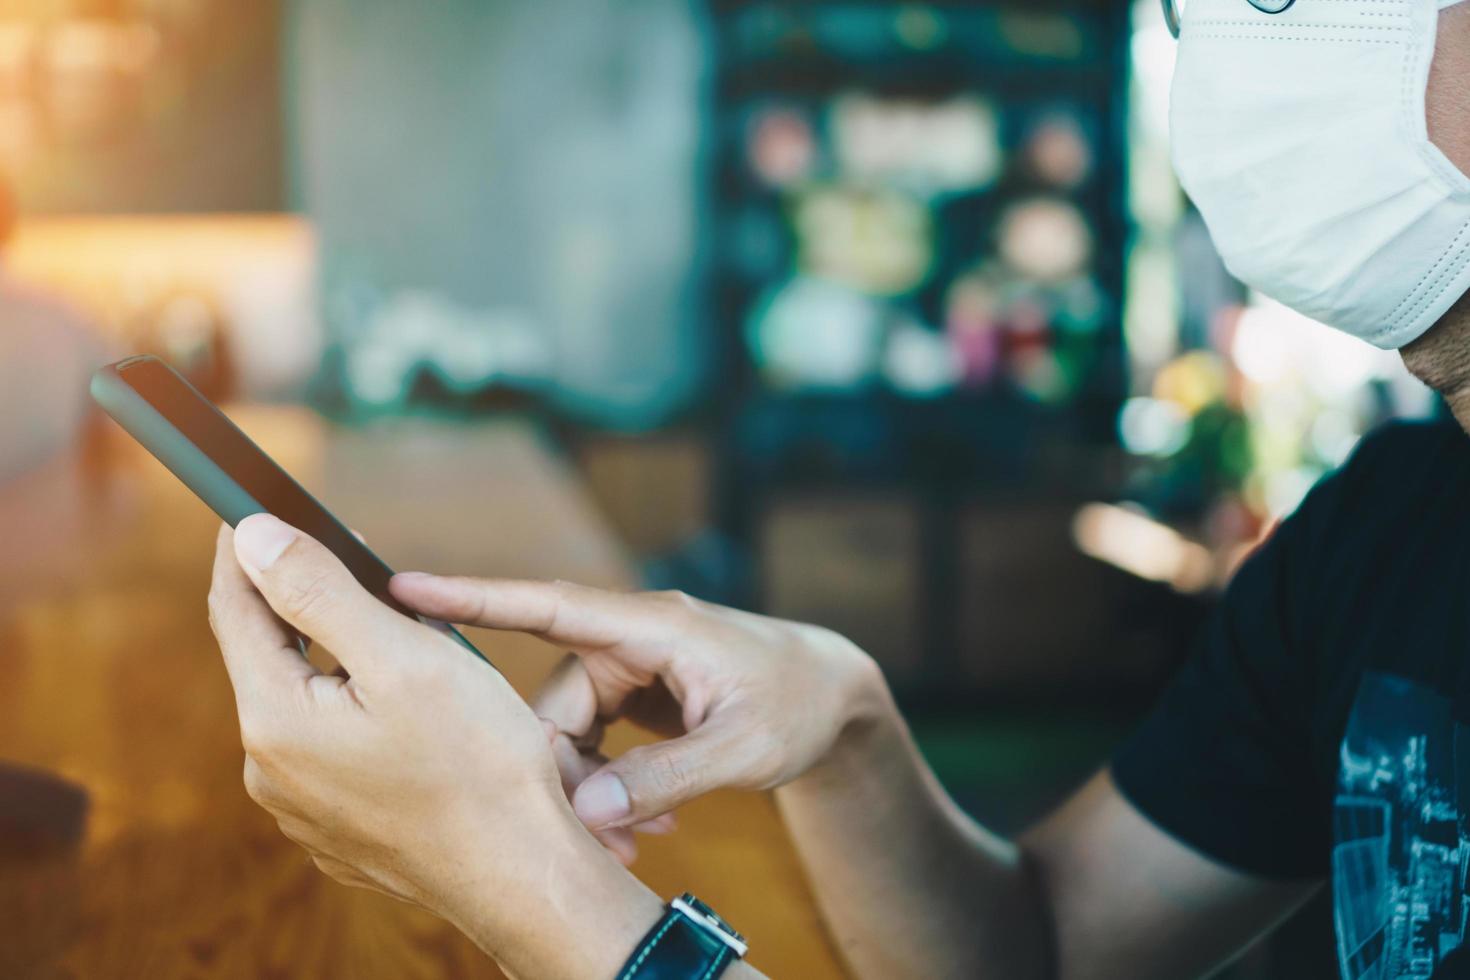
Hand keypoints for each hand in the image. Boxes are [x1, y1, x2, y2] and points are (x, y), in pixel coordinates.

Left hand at [207, 516, 662, 977]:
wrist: (524, 875)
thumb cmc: (479, 765)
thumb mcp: (404, 657)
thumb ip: (319, 592)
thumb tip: (251, 536)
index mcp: (277, 720)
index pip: (235, 608)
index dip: (246, 550)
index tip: (253, 505)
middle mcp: (272, 770)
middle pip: (270, 657)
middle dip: (306, 606)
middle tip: (352, 562)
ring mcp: (303, 808)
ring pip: (307, 704)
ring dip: (339, 662)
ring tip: (402, 639)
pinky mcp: (338, 829)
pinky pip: (333, 750)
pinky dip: (359, 713)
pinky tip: (412, 712)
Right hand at [388, 575, 888, 852]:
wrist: (831, 697)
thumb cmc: (796, 704)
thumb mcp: (744, 747)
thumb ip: (665, 777)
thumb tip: (584, 811)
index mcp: (648, 626)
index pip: (545, 603)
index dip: (472, 597)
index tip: (401, 585)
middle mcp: (627, 639)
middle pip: (552, 703)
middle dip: (563, 773)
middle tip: (599, 839)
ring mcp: (628, 667)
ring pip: (567, 730)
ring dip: (589, 788)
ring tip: (641, 838)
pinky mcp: (633, 695)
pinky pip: (593, 741)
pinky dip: (609, 784)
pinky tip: (649, 821)